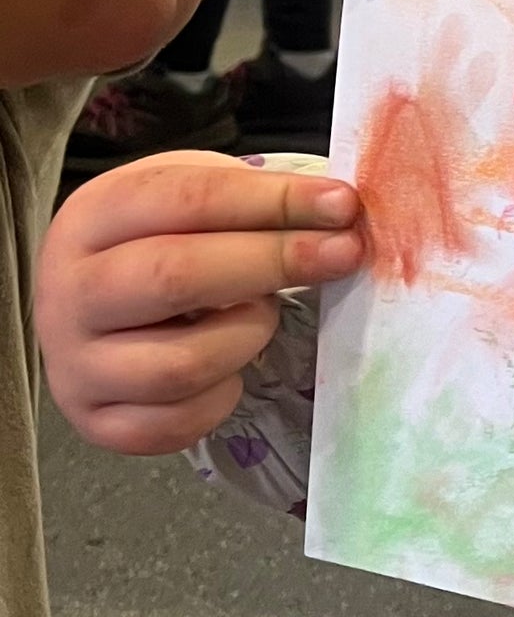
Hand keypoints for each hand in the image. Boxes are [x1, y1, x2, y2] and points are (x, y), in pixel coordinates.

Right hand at [36, 152, 363, 454]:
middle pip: (177, 277)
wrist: (97, 302)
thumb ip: (255, 197)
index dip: (273, 201)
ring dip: (248, 335)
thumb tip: (338, 212)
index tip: (342, 204)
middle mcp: (69, 293)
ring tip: (262, 312)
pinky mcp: (97, 423)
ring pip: (181, 364)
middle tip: (342, 253)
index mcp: (91, 217)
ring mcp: (75, 366)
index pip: (188, 200)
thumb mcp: (192, 193)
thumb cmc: (162, 238)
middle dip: (275, 262)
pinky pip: (177, 423)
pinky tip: (231, 365)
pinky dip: (223, 395)